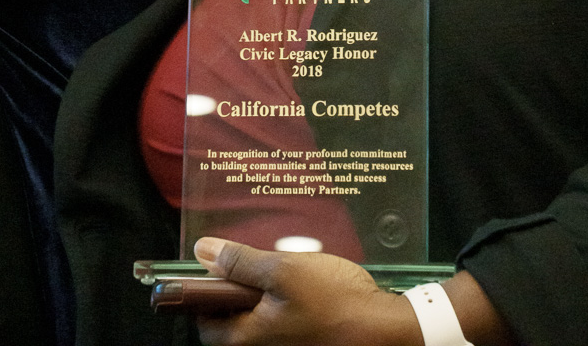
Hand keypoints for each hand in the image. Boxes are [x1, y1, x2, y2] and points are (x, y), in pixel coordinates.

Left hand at [193, 238, 422, 345]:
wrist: (384, 325)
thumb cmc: (334, 301)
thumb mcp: (283, 271)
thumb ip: (241, 262)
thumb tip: (203, 251)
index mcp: (248, 339)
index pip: (206, 322)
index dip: (204, 293)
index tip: (211, 265)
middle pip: (233, 316)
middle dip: (238, 285)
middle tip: (252, 259)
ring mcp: (285, 343)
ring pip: (258, 313)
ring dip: (262, 287)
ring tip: (279, 264)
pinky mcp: (304, 336)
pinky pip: (280, 314)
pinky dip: (281, 295)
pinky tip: (298, 275)